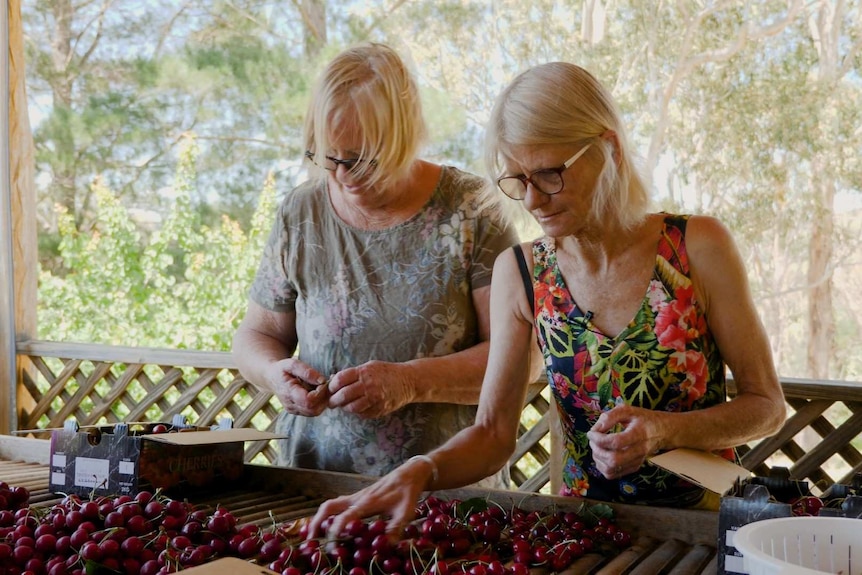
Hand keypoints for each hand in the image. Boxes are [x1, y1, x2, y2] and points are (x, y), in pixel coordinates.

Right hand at [266, 357, 328, 416]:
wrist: (271, 377)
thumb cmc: (282, 369)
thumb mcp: (292, 364)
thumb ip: (307, 372)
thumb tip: (322, 381)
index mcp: (288, 393)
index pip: (309, 401)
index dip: (320, 393)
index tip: (322, 382)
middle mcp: (291, 405)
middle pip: (314, 409)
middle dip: (324, 397)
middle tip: (325, 384)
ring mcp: (294, 410)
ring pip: (315, 412)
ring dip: (323, 401)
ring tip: (320, 387)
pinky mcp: (298, 411)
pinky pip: (313, 412)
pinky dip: (319, 403)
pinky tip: (317, 392)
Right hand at [306, 457, 430, 541]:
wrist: (410, 473)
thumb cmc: (407, 493)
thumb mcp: (405, 514)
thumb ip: (394, 530)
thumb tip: (385, 548)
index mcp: (367, 503)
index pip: (345, 517)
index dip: (336, 532)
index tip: (332, 547)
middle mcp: (357, 499)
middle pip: (329, 507)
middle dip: (317, 522)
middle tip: (310, 540)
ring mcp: (356, 496)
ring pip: (331, 504)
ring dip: (319, 518)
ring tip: (313, 535)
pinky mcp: (358, 497)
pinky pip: (337, 504)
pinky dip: (328, 514)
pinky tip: (327, 525)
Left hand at [327, 361, 415, 418]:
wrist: (407, 381)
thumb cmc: (386, 372)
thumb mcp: (369, 366)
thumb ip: (352, 374)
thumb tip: (333, 380)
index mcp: (364, 372)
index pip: (340, 380)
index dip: (331, 386)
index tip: (330, 389)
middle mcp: (368, 385)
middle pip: (343, 395)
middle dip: (333, 401)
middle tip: (331, 403)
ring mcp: (374, 399)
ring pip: (351, 408)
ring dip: (345, 408)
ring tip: (344, 406)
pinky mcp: (379, 409)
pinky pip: (362, 414)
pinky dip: (357, 412)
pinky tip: (358, 407)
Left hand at [586, 405, 660, 478]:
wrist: (662, 431)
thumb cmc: (642, 419)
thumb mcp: (627, 410)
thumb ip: (610, 416)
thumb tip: (596, 429)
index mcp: (639, 433)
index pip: (616, 442)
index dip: (599, 439)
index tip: (591, 432)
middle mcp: (639, 450)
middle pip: (614, 460)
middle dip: (597, 451)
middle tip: (593, 440)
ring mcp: (637, 461)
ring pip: (611, 469)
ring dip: (597, 459)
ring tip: (596, 447)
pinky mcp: (633, 468)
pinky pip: (613, 474)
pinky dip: (601, 466)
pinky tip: (602, 455)